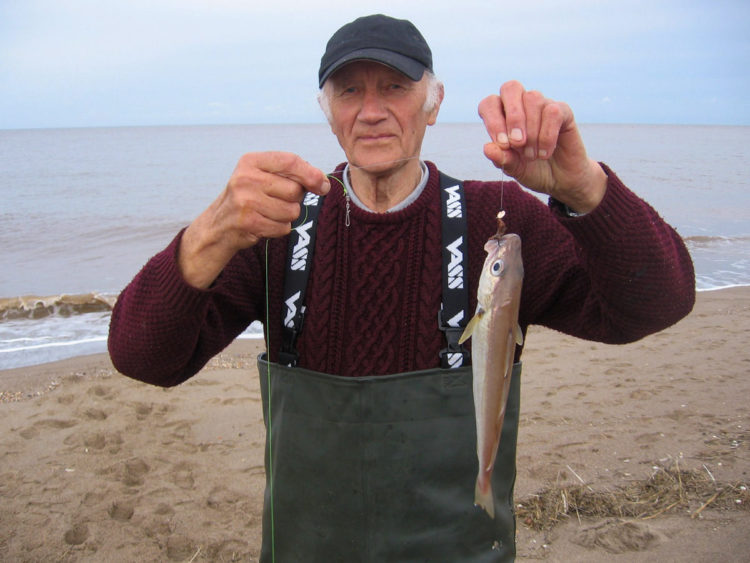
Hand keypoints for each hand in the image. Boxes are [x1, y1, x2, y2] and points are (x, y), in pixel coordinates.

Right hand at [179, 152, 329, 287]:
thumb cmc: (249, 198)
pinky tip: (264, 223)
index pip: (290, 161)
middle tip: (278, 201)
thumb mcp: (262, 176)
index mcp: (251, 161)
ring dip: (287, 216)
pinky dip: (279, 229)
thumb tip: (323, 182)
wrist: (219, 225)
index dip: (311, 174)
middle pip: (295, 190)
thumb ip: (291, 174)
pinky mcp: (249, 223)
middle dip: (295, 199)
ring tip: (269, 213)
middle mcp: (246, 178)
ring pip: (292, 211)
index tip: (323, 185)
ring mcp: (246, 201)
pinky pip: (284, 227)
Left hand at [478, 80, 605, 212]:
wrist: (559, 181)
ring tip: (532, 155)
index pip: (489, 104)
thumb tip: (487, 148)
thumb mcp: (514, 169)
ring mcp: (542, 105)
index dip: (493, 121)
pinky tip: (544, 152)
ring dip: (531, 131)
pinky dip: (547, 135)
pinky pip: (553, 111)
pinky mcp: (563, 111)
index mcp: (502, 116)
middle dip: (513, 116)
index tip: (503, 144)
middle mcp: (521, 105)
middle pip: (510, 88)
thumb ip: (501, 159)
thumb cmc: (532, 170)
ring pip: (533, 99)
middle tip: (517, 143)